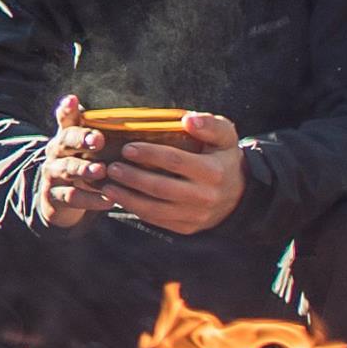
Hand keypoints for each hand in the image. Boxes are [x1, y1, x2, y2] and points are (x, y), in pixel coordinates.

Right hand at [38, 94, 111, 228]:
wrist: (59, 198)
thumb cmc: (83, 165)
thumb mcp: (89, 148)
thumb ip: (105, 134)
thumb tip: (146, 121)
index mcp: (67, 136)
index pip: (65, 118)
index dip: (67, 109)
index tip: (73, 100)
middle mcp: (56, 151)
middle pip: (65, 141)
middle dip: (81, 139)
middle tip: (98, 140)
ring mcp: (53, 173)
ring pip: (66, 169)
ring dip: (84, 169)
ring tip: (101, 171)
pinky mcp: (55, 196)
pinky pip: (72, 197)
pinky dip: (91, 199)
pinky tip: (108, 199)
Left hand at [99, 111, 245, 234]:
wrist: (239, 193)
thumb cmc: (223, 156)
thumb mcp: (225, 136)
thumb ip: (210, 125)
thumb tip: (188, 119)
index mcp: (213, 172)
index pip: (175, 161)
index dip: (149, 154)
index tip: (126, 148)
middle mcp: (205, 197)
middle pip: (160, 187)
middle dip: (132, 178)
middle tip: (110, 168)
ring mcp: (195, 215)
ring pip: (155, 209)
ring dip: (127, 199)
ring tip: (107, 186)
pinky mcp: (186, 228)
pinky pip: (157, 220)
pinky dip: (135, 210)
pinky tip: (119, 199)